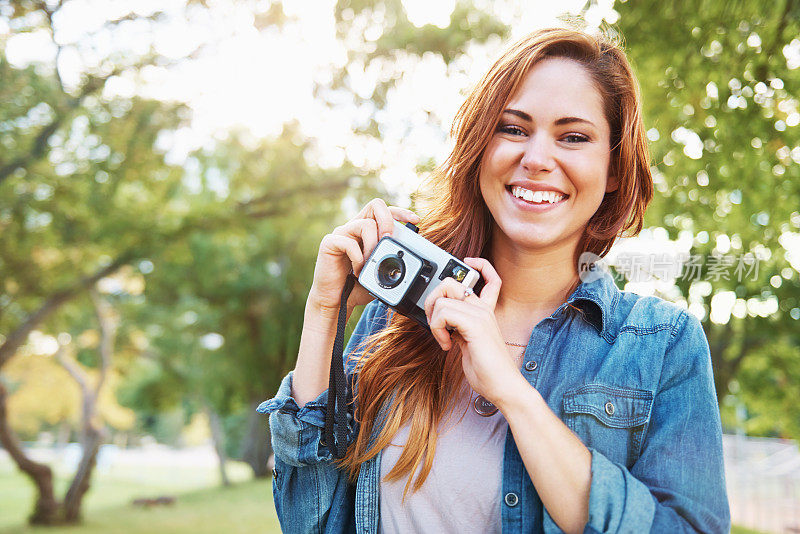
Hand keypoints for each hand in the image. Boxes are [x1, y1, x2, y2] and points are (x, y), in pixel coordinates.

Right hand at [308, 198, 419, 316]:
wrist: (336, 302)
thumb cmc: (356, 286)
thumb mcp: (379, 272)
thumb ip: (390, 261)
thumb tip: (406, 256)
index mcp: (366, 231)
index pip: (384, 211)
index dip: (400, 212)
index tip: (415, 220)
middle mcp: (354, 227)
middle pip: (375, 205)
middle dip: (388, 221)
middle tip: (389, 240)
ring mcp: (341, 234)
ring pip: (365, 224)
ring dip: (373, 245)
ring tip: (370, 263)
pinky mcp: (329, 243)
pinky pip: (348, 242)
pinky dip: (358, 258)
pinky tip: (357, 270)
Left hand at [423, 257, 523, 406]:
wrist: (504, 386)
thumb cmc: (488, 370)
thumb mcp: (469, 344)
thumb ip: (459, 329)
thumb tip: (441, 322)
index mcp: (485, 311)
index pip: (489, 277)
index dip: (479, 265)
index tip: (467, 263)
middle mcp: (484, 309)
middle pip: (451, 283)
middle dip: (433, 301)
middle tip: (436, 323)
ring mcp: (481, 315)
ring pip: (442, 298)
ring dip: (434, 321)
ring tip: (442, 338)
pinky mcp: (475, 325)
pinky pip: (444, 313)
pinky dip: (437, 329)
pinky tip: (446, 344)